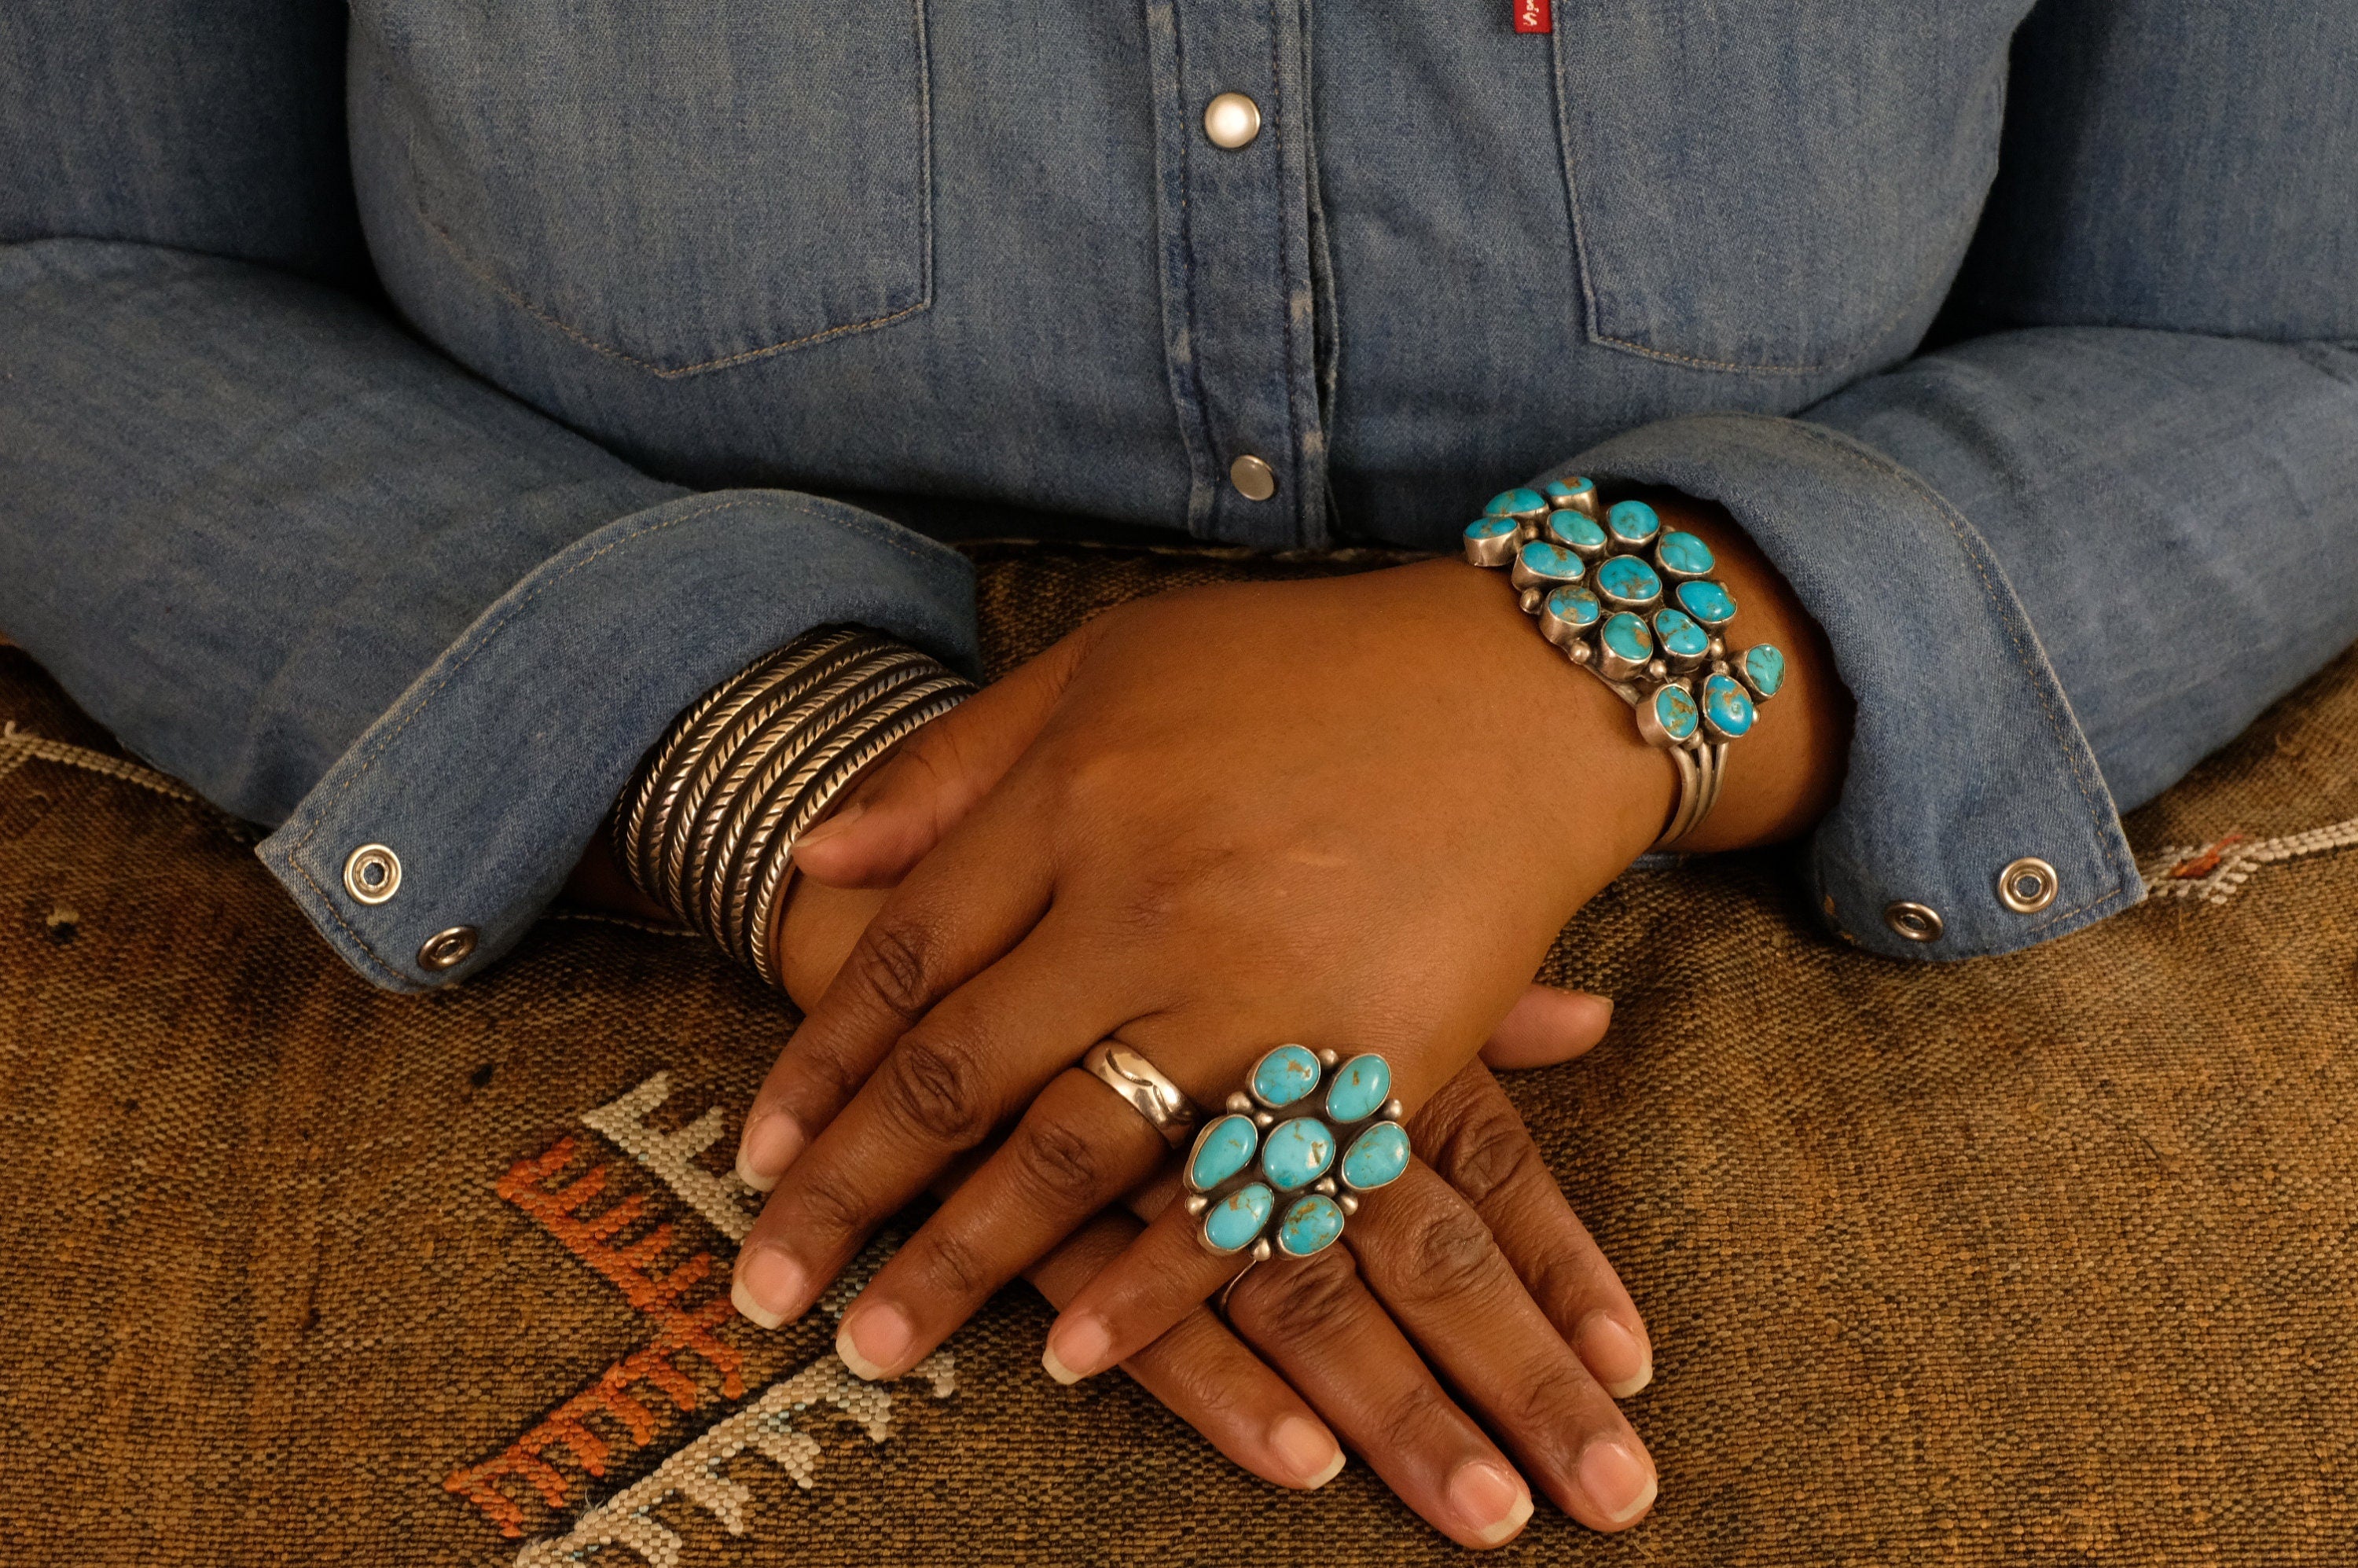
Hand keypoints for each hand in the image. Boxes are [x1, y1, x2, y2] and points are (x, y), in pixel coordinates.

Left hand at [726, 503, 1842, 1382]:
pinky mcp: (1366, 1058)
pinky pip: (1237, 1196)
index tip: (757, 1155)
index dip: (822, 1065)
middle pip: (963, 1070)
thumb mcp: (1108, 664)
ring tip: (878, 1350)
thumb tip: (816, 857)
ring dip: (964, 1264)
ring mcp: (1259, 986)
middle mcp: (1147, 897)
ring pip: (1073, 1153)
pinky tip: (1073, 1351)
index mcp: (1076, 793)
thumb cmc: (1305, 669)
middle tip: (764, 1288)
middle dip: (850, 1192)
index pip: (909, 957)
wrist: (1526, 691)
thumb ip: (956, 762)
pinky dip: (1152, 1286)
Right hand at [785, 877, 1659, 1544]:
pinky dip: (1218, 1380)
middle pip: (1418, 1244)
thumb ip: (1436, 969)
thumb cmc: (1120, 864)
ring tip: (1487, 1514)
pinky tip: (1298, 1459)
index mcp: (1333, 1004)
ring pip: (1301, 1289)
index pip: (1480, 1154)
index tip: (1636, 1366)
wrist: (897, 848)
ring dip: (1398, 1411)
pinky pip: (1146, 1296)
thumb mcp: (1283, 887)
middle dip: (1517, 1374)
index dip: (1558, 1263)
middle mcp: (1263, 1072)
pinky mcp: (1040, 1184)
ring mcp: (1152, 1133)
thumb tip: (1589, 1020)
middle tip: (1615, 1498)